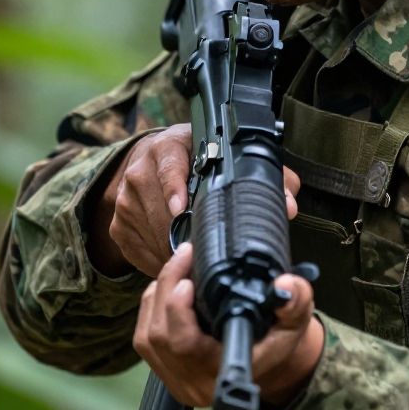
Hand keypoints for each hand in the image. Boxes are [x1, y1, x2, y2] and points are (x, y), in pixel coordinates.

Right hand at [88, 124, 300, 278]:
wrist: (149, 161)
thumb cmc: (195, 159)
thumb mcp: (226, 156)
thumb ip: (264, 175)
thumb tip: (290, 206)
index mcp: (167, 148)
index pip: (167, 166)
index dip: (174, 188)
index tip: (181, 207)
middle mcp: (139, 172)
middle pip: (162, 212)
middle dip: (188, 234)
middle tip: (212, 249)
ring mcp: (124, 201)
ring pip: (153, 237)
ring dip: (178, 252)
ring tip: (200, 256)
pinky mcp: (118, 227)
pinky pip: (141, 254)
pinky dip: (162, 261)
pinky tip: (180, 260)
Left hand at [132, 242, 322, 409]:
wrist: (271, 363)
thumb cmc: (279, 339)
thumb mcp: (296, 319)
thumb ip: (296, 300)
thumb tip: (285, 284)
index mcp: (222, 374)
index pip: (186, 347)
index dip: (177, 313)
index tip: (187, 281)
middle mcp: (195, 383)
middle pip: (160, 334)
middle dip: (167, 287)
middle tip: (185, 255)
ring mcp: (176, 381)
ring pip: (147, 336)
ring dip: (157, 296)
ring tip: (178, 267)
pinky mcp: (164, 373)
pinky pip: (143, 338)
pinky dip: (151, 307)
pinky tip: (168, 288)